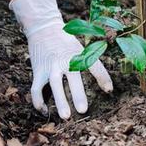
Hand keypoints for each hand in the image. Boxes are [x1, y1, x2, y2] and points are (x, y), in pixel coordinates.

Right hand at [10, 0, 112, 119]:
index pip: (94, 65)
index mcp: (79, 54)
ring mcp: (50, 66)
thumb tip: (109, 89)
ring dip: (60, 101)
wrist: (43, 28)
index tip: (109, 90)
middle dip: (77, 94)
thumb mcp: (81, 49)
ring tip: (66, 117)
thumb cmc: (66, 43)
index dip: (102, 77)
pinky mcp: (38, 71)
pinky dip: (38, 101)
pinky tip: (45, 111)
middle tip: (83, 110)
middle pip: (73, 78)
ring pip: (54, 85)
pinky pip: (36, 89)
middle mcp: (65, 60)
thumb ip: (92, 66)